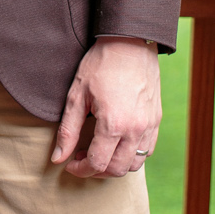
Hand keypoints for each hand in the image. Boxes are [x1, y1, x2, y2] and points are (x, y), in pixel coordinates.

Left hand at [51, 36, 161, 178]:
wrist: (130, 42)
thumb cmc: (100, 65)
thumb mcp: (76, 96)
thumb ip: (68, 131)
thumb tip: (58, 158)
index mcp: (113, 124)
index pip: (97, 164)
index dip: (81, 170)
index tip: (70, 164)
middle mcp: (135, 129)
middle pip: (117, 169)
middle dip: (97, 171)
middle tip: (82, 158)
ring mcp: (149, 125)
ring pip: (135, 164)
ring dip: (115, 165)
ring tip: (100, 152)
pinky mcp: (156, 119)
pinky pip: (147, 150)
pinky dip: (132, 155)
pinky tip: (117, 143)